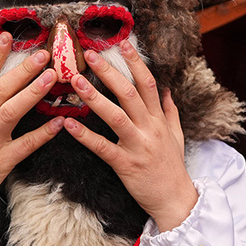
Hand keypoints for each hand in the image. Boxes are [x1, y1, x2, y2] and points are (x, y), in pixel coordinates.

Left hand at [63, 41, 197, 231]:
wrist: (176, 200)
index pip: (148, 83)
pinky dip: (85, 135)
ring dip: (95, 97)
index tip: (122, 44)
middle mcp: (150, 128)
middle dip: (110, 72)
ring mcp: (138, 146)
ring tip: (75, 81)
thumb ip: (170, 112)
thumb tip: (167, 91)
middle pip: (130, 93)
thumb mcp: (176, 136)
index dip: (135, 62)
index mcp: (159, 119)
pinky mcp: (126, 165)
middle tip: (91, 54)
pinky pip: (102, 147)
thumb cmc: (172, 168)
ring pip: (116, 116)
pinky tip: (69, 124)